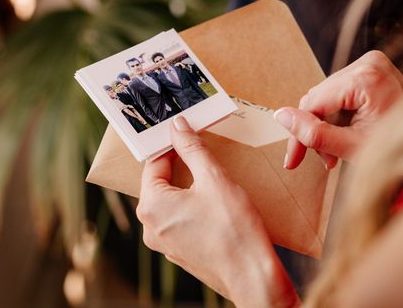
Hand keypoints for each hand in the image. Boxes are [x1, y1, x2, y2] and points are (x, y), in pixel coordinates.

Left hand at [137, 117, 298, 306]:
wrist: (251, 275)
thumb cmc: (233, 229)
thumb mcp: (214, 178)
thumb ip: (192, 149)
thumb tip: (177, 127)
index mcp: (152, 206)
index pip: (154, 163)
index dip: (172, 145)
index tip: (187, 134)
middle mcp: (151, 227)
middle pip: (161, 183)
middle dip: (182, 166)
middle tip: (203, 153)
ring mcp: (165, 243)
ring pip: (172, 202)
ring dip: (190, 188)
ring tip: (214, 181)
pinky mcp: (180, 252)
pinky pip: (181, 220)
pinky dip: (194, 208)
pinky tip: (217, 206)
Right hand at [274, 51, 402, 169]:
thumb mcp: (353, 147)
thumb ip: (315, 134)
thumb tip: (280, 116)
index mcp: (366, 78)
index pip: (314, 102)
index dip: (299, 132)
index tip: (292, 160)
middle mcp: (369, 62)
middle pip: (320, 97)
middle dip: (318, 130)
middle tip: (325, 160)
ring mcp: (373, 62)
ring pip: (330, 95)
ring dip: (329, 124)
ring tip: (339, 152)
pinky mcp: (375, 67)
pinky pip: (344, 90)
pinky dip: (342, 114)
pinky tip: (348, 133)